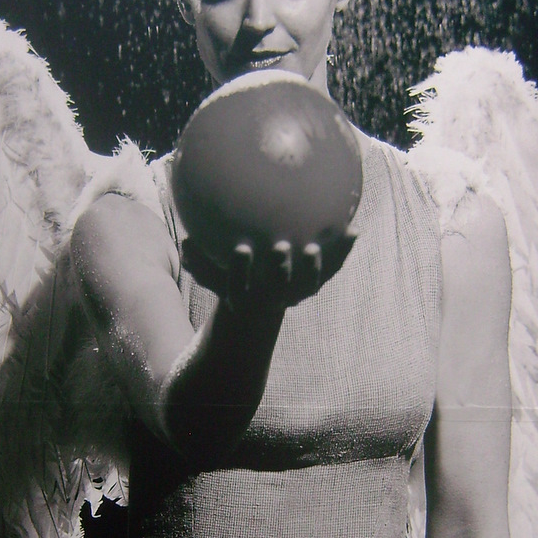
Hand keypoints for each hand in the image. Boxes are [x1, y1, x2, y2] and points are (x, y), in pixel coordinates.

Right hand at [180, 232, 356, 309]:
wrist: (258, 308)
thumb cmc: (229, 280)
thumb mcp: (210, 271)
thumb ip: (198, 259)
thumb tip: (184, 239)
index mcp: (243, 296)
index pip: (238, 286)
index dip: (240, 271)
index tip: (240, 248)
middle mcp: (272, 299)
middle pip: (278, 289)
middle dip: (280, 270)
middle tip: (280, 246)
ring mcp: (296, 294)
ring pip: (307, 285)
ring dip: (313, 268)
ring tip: (314, 247)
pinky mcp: (314, 284)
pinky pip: (331, 270)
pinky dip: (342, 253)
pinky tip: (353, 229)